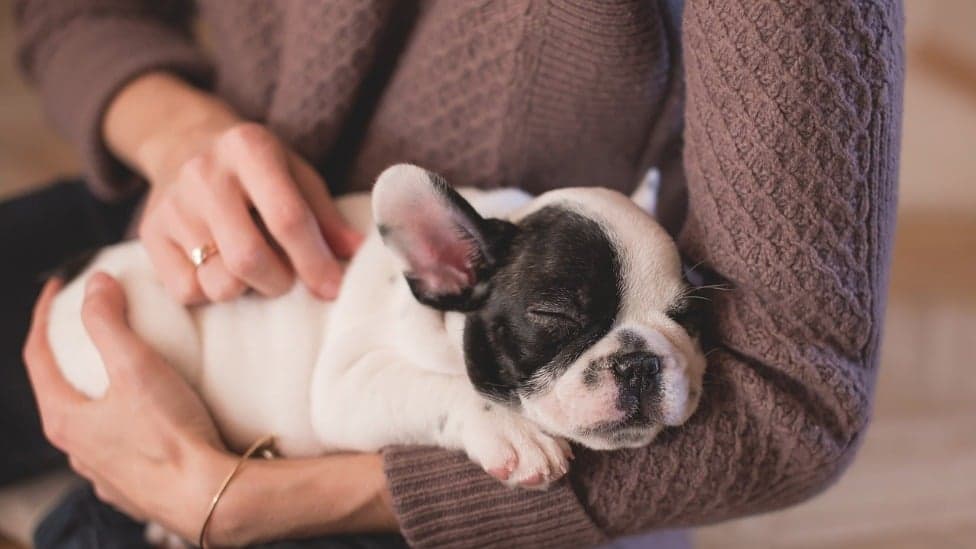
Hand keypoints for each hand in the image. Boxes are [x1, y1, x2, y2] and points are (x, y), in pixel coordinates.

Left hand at [24, 274, 396, 543]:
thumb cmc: (170, 435)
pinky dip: (125, 421)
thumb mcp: (136, 367)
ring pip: (91, 422)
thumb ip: (110, 322)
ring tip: (125, 370)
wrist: (209, 496)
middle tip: (92, 325)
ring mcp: (104, 472)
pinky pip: (120, 445)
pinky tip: (149, 415)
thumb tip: (96, 284)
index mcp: (65, 419)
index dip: (44, 315)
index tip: (59, 288)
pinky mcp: (134, 486)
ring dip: (99, 391)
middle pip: (61, 389)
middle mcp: (77, 450)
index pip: (37, 356)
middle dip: (72, 354)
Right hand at [105, 73, 361, 303]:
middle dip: (279, 282)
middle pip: (248, 258)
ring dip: (246, 289)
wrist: (182, 142)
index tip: (331, 288)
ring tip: (253, 268)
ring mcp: (171, 204)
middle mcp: (204, 173)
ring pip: (218, 282)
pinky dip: (211, 291)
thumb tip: (358, 253)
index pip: (287, 218)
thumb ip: (326, 216)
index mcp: (249, 148)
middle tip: (287, 278)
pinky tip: (219, 267)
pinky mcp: (149, 233)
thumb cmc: (255, 168)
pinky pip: (187, 291)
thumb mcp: (296, 174)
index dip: (314, 261)